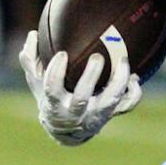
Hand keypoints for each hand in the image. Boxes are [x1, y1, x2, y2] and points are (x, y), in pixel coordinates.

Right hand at [19, 31, 141, 145]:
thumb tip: (32, 34)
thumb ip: (31, 59)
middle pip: (81, 98)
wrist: (67, 131)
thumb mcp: (36, 83)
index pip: (52, 89)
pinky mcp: (111, 114)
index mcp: (54, 104)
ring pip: (109, 103)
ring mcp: (95, 115)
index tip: (62, 54)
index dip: (56, 72)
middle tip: (97, 57)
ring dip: (118, 82)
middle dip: (90, 78)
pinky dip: (133, 93)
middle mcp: (75, 112)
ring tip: (124, 60)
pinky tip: (135, 77)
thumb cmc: (51, 99)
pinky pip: (127, 106)